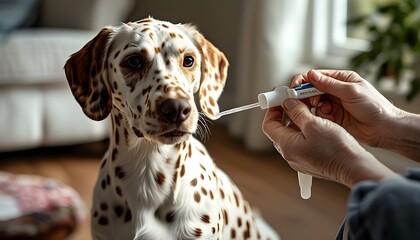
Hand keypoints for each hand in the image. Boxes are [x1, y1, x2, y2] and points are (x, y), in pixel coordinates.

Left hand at [262, 98, 395, 187]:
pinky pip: (303, 141)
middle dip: (287, 113)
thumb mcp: (313, 123)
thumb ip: (297, 112)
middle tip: (295, 101)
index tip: (279, 99)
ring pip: (293, 134)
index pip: (269, 125)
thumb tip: (288, 104)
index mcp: (286, 146)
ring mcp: (300, 159)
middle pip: (280, 129)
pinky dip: (307, 130)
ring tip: (309, 109)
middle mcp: (290, 155)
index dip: (272, 110)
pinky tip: (317, 122)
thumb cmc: (335, 149)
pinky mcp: (310, 160)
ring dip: (298, 120)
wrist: (353, 167)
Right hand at [290, 69, 403, 148]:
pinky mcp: (333, 117)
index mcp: (341, 79)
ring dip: (314, 107)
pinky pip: (319, 115)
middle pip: (312, 90)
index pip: (316, 76)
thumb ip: (329, 84)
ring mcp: (334, 104)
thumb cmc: (374, 107)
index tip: (295, 88)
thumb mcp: (351, 92)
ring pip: (313, 103)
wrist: (384, 129)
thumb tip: (311, 75)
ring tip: (323, 110)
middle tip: (302, 102)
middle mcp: (336, 90)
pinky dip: (320, 116)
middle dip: (306, 95)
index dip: (304, 81)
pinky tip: (328, 118)